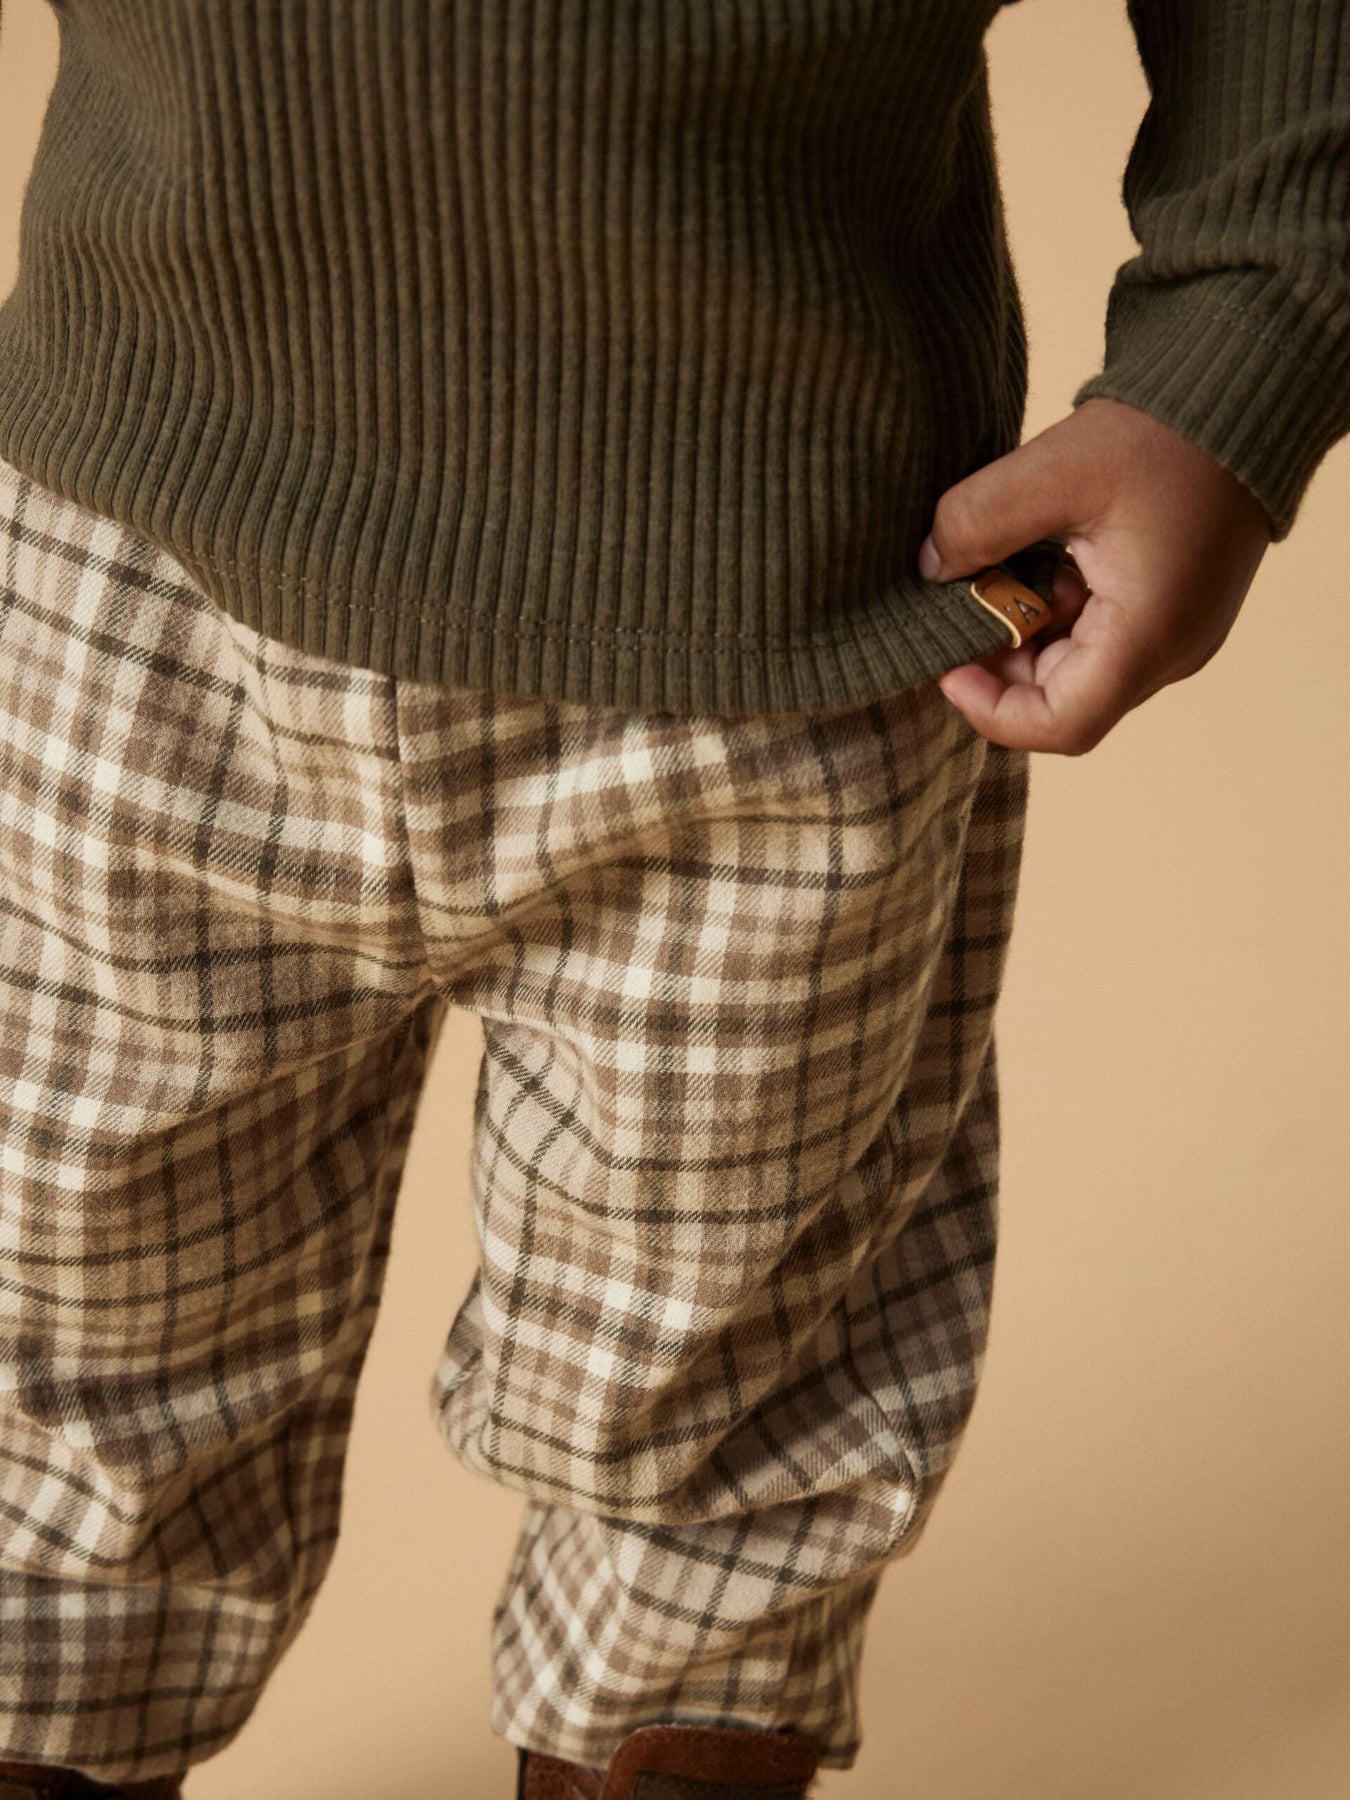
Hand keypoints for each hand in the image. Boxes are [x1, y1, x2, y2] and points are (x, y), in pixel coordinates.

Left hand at [918, 397, 1273, 754]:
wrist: (1244, 397)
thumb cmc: (1166, 435)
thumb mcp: (1056, 468)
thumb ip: (978, 521)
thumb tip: (928, 567)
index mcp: (1148, 635)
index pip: (1061, 725)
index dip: (991, 710)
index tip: (947, 666)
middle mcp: (1169, 652)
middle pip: (1062, 702)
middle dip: (1000, 664)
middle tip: (959, 606)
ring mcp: (1174, 635)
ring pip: (1076, 672)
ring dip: (1025, 634)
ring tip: (999, 571)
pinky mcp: (1169, 612)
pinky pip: (1098, 640)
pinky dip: (1053, 614)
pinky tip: (1036, 560)